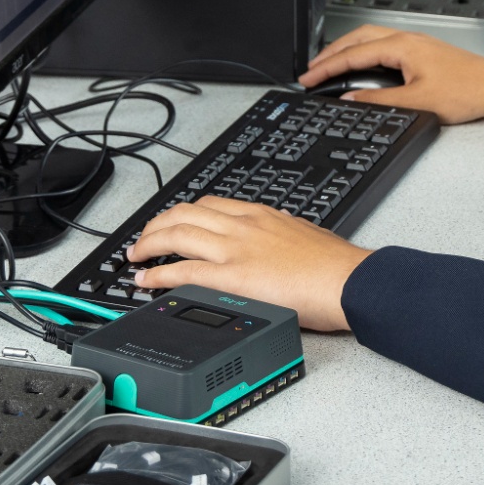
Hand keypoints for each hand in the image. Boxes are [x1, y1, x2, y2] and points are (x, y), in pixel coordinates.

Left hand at [128, 197, 366, 330]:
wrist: (347, 280)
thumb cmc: (334, 265)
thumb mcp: (303, 234)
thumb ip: (280, 235)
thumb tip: (274, 244)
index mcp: (260, 214)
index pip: (209, 204)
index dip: (182, 213)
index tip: (172, 223)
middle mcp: (243, 226)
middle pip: (184, 213)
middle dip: (156, 224)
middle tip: (144, 238)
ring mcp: (235, 249)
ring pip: (177, 235)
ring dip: (149, 244)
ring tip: (136, 255)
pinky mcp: (232, 277)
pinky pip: (183, 271)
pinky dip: (158, 274)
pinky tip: (146, 280)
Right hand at [299, 27, 483, 125]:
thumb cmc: (467, 90)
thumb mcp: (416, 102)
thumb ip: (379, 100)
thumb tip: (350, 100)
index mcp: (402, 46)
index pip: (353, 53)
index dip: (327, 67)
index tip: (308, 77)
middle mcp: (406, 39)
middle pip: (357, 38)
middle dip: (331, 53)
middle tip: (311, 69)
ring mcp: (414, 43)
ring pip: (370, 39)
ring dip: (347, 51)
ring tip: (330, 66)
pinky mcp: (421, 52)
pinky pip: (383, 46)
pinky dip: (364, 54)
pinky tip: (361, 67)